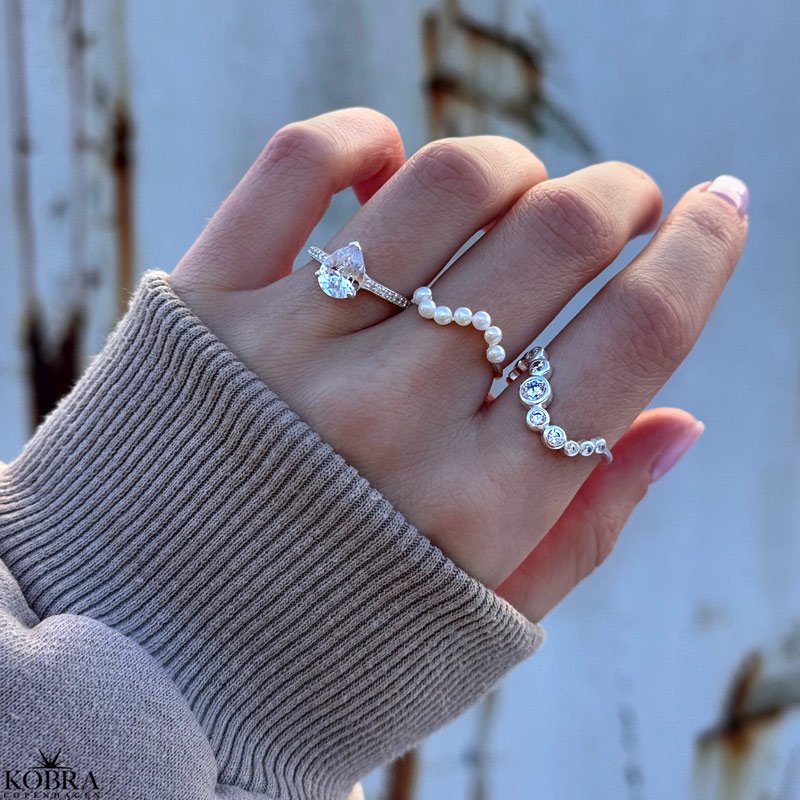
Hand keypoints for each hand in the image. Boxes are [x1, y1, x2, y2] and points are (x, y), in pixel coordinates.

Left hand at [170, 108, 746, 619]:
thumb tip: (680, 424)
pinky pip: (300, 167)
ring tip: (522, 190)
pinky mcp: (204, 307)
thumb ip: (585, 528)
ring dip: (513, 166)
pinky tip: (390, 169)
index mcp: (478, 508)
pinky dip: (362, 140)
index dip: (702, 254)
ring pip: (444, 186)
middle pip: (553, 242)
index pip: (634, 341)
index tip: (722, 207)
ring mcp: (290, 352)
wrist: (153, 653)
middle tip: (625, 202)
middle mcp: (390, 420)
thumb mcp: (478, 621)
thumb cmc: (333, 640)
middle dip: (619, 198)